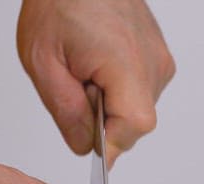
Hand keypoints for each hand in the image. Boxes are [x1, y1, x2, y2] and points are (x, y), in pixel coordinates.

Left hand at [17, 0, 174, 167]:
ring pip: (135, 109)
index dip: (107, 144)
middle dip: (102, 121)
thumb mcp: (44, 62)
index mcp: (126, 63)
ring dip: (108, 104)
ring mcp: (159, 58)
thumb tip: (84, 147)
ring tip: (84, 71)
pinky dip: (116, 89)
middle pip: (134, 124)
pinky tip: (96, 66)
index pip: (132, 129)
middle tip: (76, 89)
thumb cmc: (60, 1)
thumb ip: (66, 111)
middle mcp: (153, 63)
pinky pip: (138, 90)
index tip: (86, 143)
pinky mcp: (158, 55)